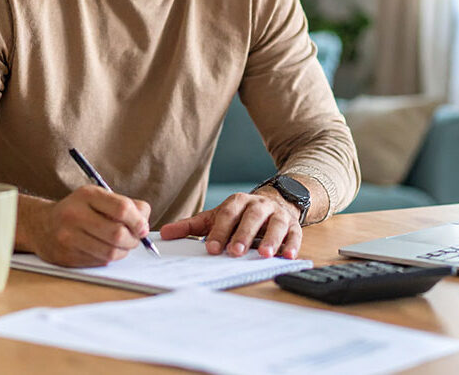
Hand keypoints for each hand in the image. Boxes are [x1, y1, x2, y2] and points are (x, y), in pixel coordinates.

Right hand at [19, 185, 151, 267]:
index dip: (138, 221)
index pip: (122, 209)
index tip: (142, 227)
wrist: (41, 225)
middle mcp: (75, 215)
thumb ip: (126, 205)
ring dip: (123, 252)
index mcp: (86, 196)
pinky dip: (108, 258)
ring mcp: (68, 237)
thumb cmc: (79, 210)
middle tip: (134, 239)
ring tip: (121, 245)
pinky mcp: (66, 257)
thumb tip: (144, 223)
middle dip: (133, 240)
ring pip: (110, 252)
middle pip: (118, 233)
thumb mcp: (98, 198)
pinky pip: (99, 262)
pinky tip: (104, 250)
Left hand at [160, 189, 301, 259]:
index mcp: (238, 202)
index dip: (219, 231)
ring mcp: (277, 215)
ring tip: (264, 255)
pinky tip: (288, 256)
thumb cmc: (239, 216)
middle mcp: (259, 205)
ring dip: (271, 239)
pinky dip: (292, 245)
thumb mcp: (215, 218)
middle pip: (252, 217)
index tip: (211, 248)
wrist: (274, 202)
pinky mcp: (293, 226)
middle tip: (235, 252)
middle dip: (244, 235)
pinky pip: (295, 234)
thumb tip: (163, 234)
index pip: (227, 214)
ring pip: (276, 224)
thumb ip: (191, 226)